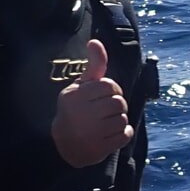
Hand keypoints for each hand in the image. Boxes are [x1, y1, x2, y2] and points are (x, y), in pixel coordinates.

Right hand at [51, 38, 134, 167]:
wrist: (64, 145)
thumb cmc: (76, 109)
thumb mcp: (81, 86)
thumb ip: (93, 65)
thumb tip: (96, 41)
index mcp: (74, 96)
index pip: (110, 86)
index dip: (113, 90)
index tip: (106, 96)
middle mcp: (80, 114)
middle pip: (119, 103)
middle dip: (118, 106)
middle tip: (107, 111)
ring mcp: (89, 133)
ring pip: (123, 119)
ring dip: (119, 121)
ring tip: (107, 123)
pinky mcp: (98, 149)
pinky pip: (125, 135)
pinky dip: (123, 134)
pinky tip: (111, 134)